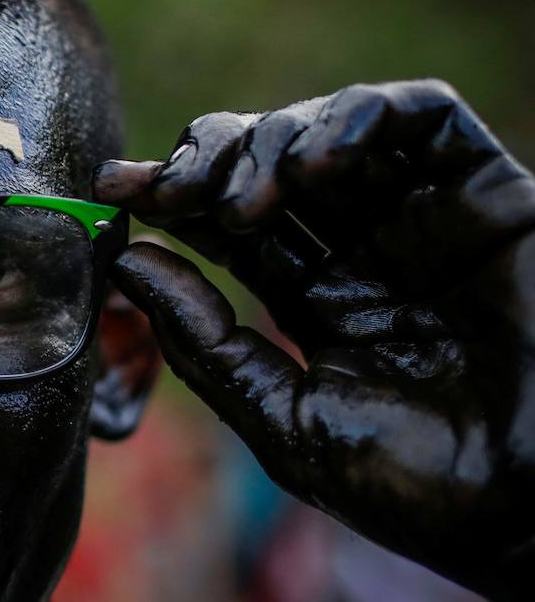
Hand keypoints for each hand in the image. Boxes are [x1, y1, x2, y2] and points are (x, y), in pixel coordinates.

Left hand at [93, 79, 534, 601]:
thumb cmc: (418, 487)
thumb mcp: (286, 419)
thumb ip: (207, 341)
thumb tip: (129, 260)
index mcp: (313, 301)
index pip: (226, 223)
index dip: (170, 195)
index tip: (114, 185)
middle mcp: (363, 251)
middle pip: (267, 164)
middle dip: (209, 160)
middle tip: (175, 189)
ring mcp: (424, 218)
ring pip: (330, 129)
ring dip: (271, 141)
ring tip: (250, 200)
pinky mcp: (488, 194)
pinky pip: (426, 118)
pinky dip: (363, 114)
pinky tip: (320, 157)